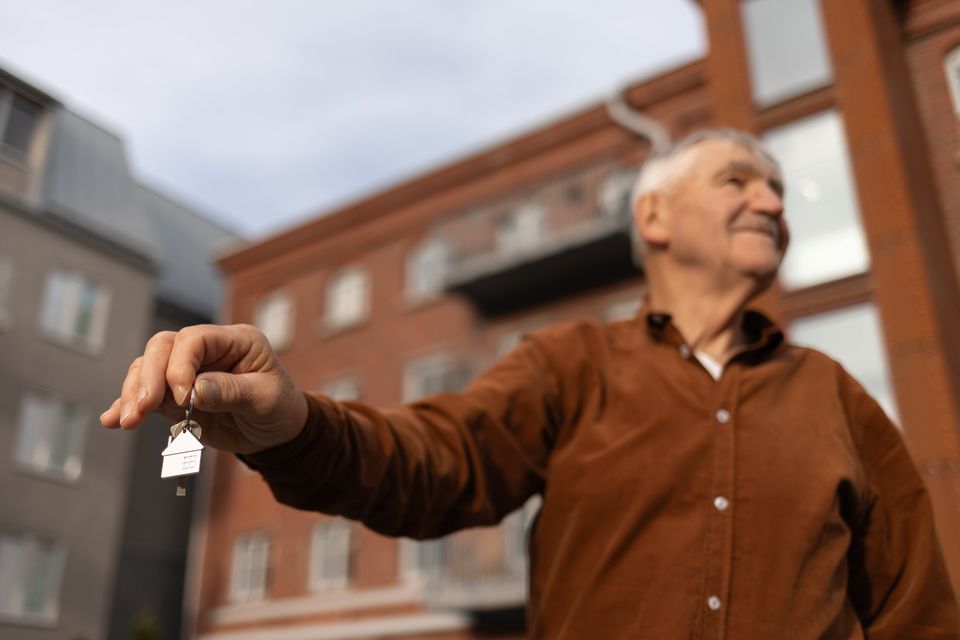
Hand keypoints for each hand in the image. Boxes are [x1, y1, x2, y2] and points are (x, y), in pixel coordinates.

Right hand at [100, 324, 307, 453]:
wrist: (278, 433)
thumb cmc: (279, 408)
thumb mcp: (265, 400)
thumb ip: (231, 392)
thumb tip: (194, 391)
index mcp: (235, 341)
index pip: (195, 339)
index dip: (180, 365)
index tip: (182, 398)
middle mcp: (208, 350)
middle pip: (163, 348)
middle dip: (148, 378)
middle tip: (142, 409)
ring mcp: (188, 371)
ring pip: (147, 369)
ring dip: (133, 394)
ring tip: (128, 421)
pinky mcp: (175, 395)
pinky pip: (146, 394)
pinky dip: (127, 405)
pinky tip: (112, 419)